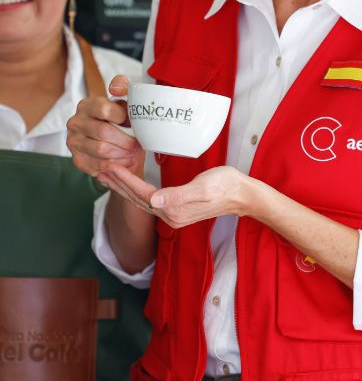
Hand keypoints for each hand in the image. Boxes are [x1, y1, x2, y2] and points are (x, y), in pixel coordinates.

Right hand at [66, 74, 144, 180]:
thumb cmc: (121, 122)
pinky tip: (122, 161)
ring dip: (121, 153)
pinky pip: (98, 165)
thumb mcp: (125, 102)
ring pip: (102, 149)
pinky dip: (114, 164)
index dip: (122, 118)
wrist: (115, 144)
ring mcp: (73, 142)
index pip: (103, 109)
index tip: (131, 123)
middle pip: (103, 132)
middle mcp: (75, 122)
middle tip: (136, 143)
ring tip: (130, 152)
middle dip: (125, 140)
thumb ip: (123, 87)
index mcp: (86, 105)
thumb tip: (115, 88)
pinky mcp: (78, 159)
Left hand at [98, 164, 251, 227]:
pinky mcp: (177, 208)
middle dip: (118, 183)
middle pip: (137, 199)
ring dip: (124, 187)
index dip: (125, 179)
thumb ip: (178, 196)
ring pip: (141, 200)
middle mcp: (170, 215)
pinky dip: (136, 189)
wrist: (241, 195)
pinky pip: (149, 199)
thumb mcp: (203, 187)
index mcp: (174, 210)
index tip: (109, 165)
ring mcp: (173, 213)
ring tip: (109, 174)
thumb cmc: (225, 186)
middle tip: (100, 167)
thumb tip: (155, 201)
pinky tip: (132, 182)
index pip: (142, 194)